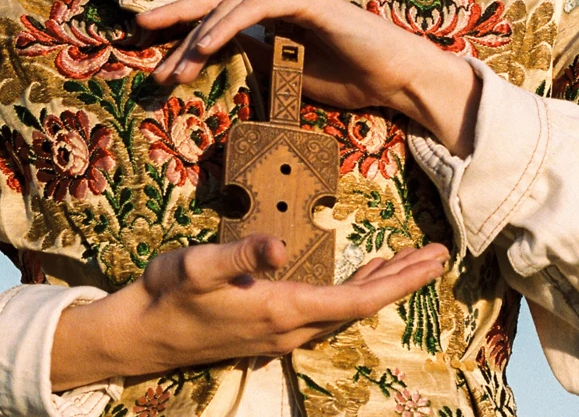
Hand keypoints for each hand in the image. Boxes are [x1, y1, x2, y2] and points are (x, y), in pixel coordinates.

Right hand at [50, 235, 448, 390]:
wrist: (139, 333)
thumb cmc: (168, 293)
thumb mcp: (199, 265)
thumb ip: (241, 253)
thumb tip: (279, 245)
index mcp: (282, 310)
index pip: (356, 300)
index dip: (399, 282)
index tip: (433, 261)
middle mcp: (289, 327)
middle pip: (361, 306)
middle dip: (402, 280)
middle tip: (439, 254)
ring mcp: (280, 332)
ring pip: (346, 309)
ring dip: (381, 285)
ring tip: (411, 260)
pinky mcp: (270, 327)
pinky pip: (327, 310)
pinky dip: (353, 291)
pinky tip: (359, 277)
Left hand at [136, 0, 481, 154]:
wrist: (395, 80)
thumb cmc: (346, 77)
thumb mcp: (284, 72)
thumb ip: (251, 58)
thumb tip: (211, 59)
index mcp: (270, 9)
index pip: (214, 15)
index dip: (178, 27)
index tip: (145, 47)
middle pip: (212, 3)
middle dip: (172, 20)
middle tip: (135, 36)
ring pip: (228, 7)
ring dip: (196, 40)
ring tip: (172, 71)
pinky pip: (256, 8)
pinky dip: (227, 26)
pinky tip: (204, 46)